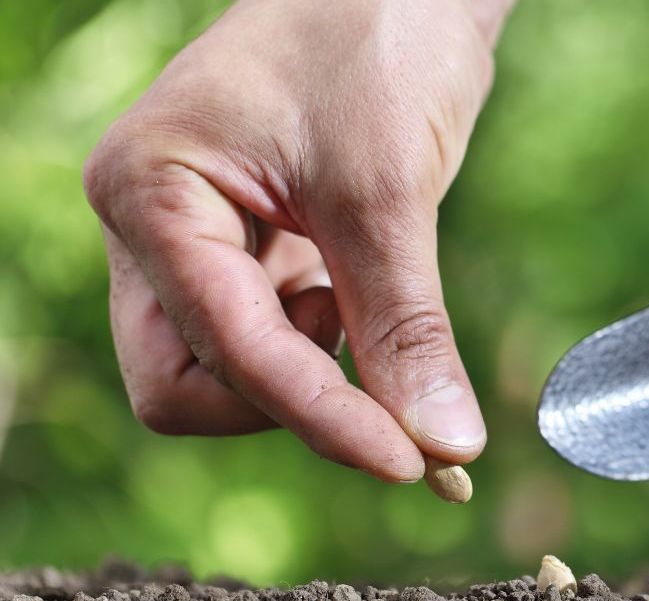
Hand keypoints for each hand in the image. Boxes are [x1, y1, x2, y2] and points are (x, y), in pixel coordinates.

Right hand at [83, 0, 514, 491]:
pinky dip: (332, 360)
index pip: (225, 353)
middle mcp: (155, 228)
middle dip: (289, 406)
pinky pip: (271, 341)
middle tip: (388, 391)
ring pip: (227, 376)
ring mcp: (198, 244)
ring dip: (312, 382)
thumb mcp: (388, 190)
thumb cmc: (374, 39)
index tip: (413, 462)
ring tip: (380, 316)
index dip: (322, 417)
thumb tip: (447, 443)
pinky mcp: (251, 253)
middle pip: (187, 387)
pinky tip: (382, 332)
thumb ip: (408, 326)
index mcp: (152, 193)